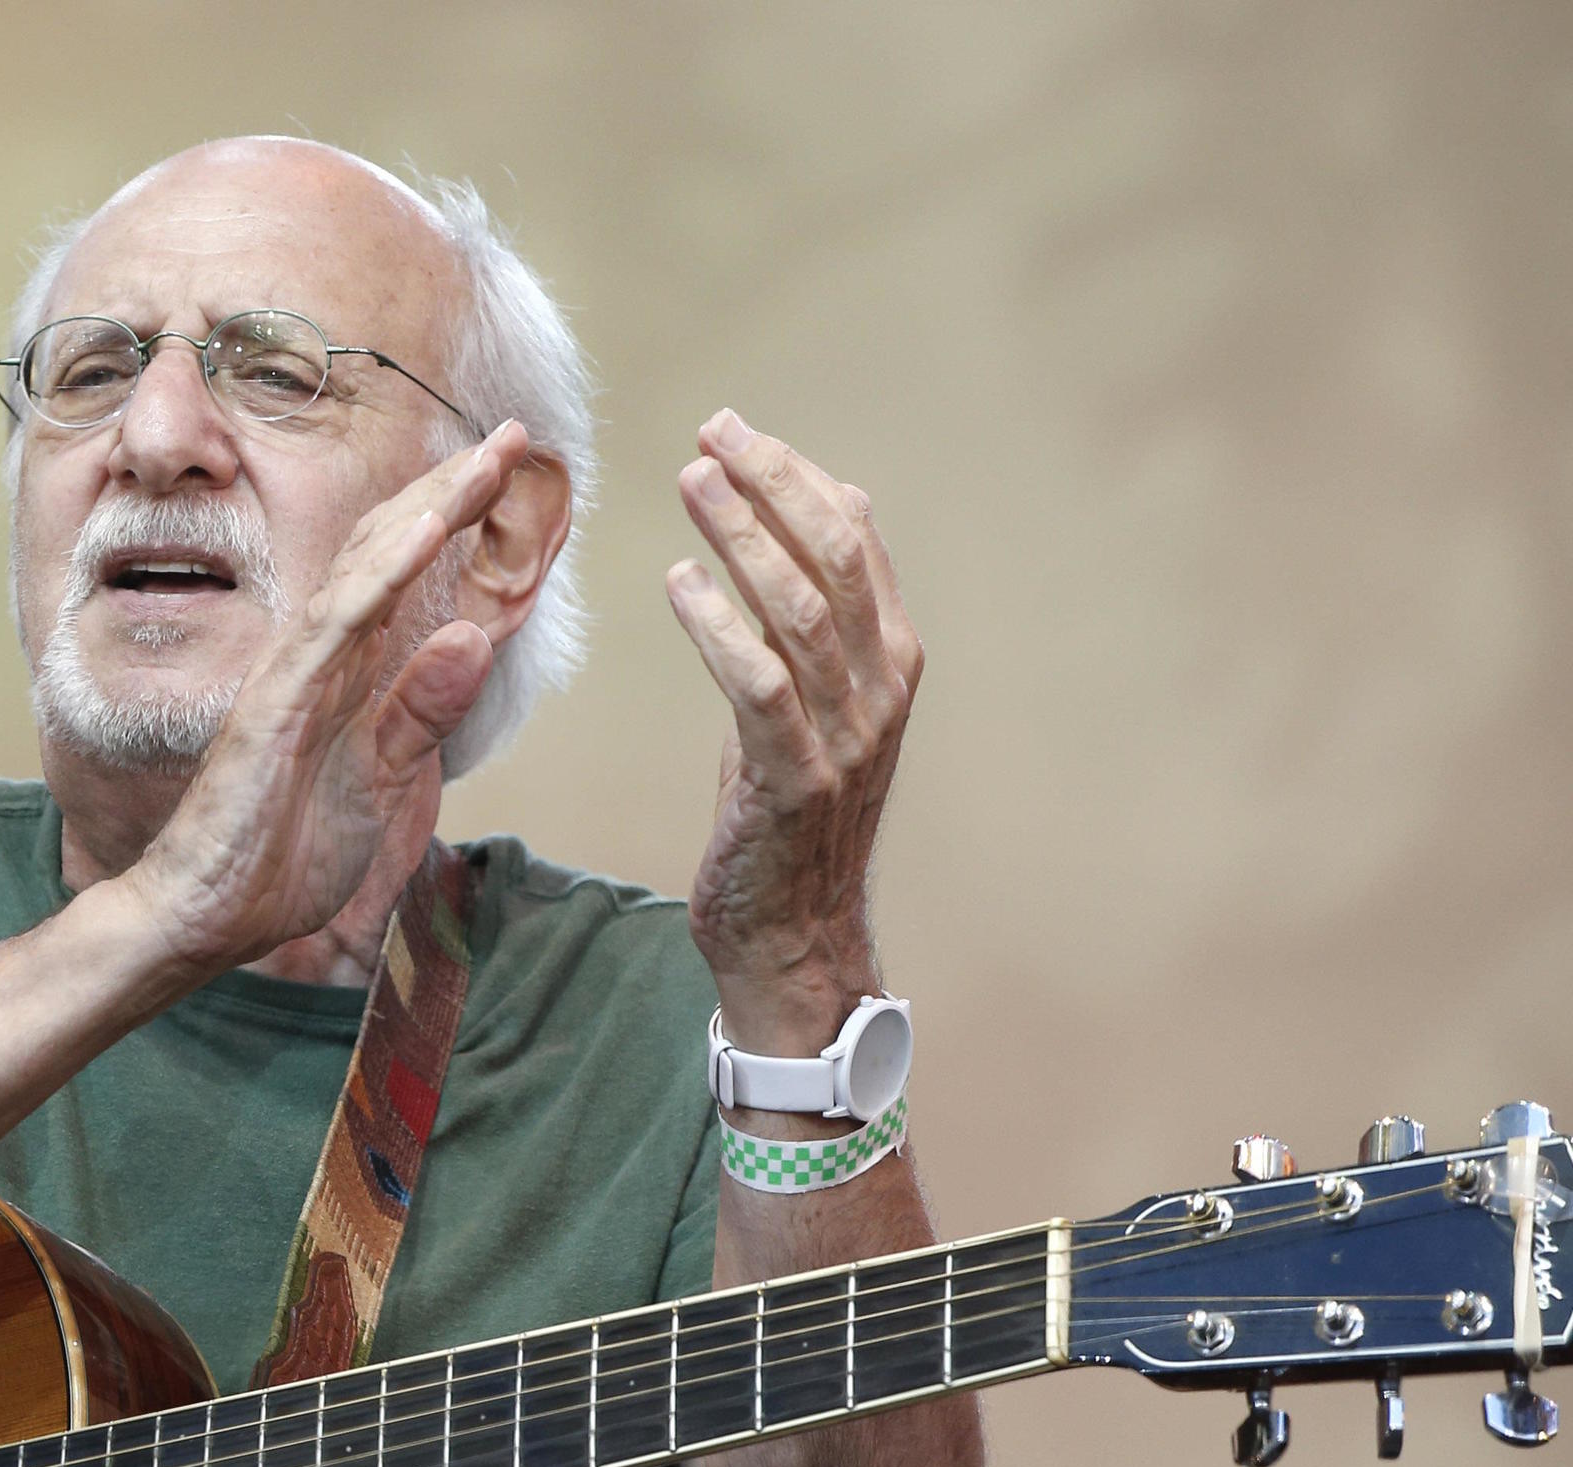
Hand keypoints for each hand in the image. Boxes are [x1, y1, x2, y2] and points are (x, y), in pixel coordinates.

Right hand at [120, 423, 526, 978]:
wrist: (206, 916)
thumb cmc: (280, 855)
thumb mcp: (380, 785)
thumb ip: (421, 715)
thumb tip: (473, 641)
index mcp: (342, 674)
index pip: (401, 577)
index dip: (452, 521)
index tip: (506, 473)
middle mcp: (316, 657)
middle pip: (388, 551)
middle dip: (451, 490)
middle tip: (511, 435)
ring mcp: (294, 674)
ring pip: (366, 570)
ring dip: (428, 510)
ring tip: (483, 462)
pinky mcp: (278, 703)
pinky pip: (337, 625)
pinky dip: (383, 574)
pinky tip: (425, 532)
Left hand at [665, 411, 924, 1055]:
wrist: (791, 930)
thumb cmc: (786, 810)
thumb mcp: (810, 701)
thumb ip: (818, 614)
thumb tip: (837, 504)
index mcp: (891, 660)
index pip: (858, 541)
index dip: (799, 478)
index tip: (740, 431)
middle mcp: (882, 689)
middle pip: (837, 557)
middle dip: (774, 485)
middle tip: (713, 434)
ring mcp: (846, 734)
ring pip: (801, 609)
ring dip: (744, 537)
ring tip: (691, 482)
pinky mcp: (795, 777)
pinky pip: (760, 684)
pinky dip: (720, 626)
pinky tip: (680, 583)